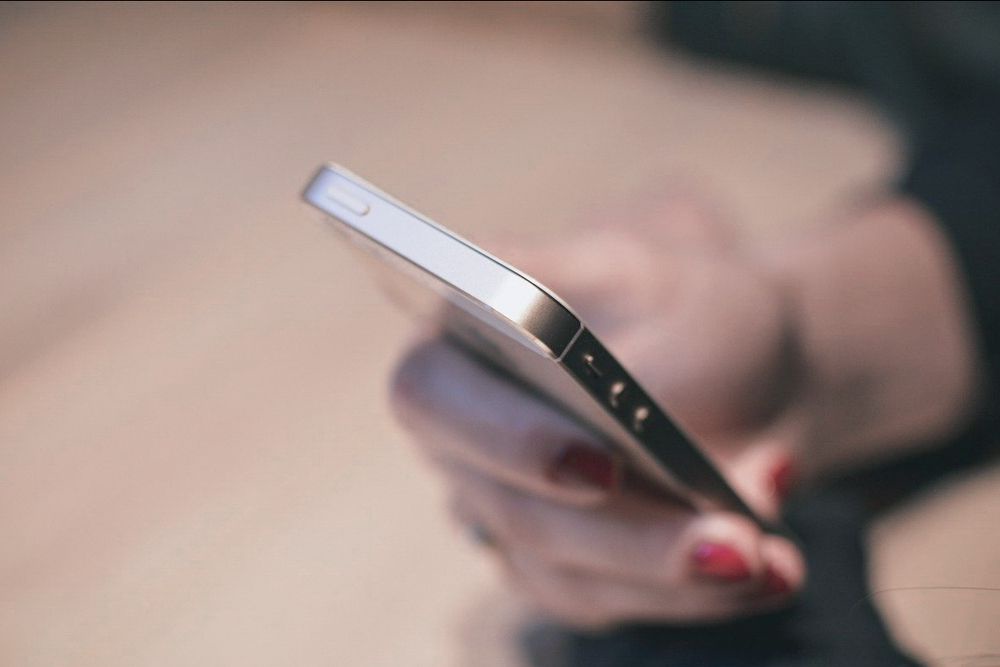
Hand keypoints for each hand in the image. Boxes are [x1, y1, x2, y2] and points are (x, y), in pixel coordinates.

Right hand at [391, 192, 807, 628]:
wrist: (734, 361)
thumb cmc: (688, 303)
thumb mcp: (681, 287)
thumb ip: (640, 360)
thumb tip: (639, 440)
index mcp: (460, 332)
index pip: (432, 391)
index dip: (506, 437)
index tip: (602, 467)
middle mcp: (465, 433)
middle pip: (510, 509)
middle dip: (628, 537)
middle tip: (732, 544)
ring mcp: (503, 505)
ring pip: (563, 572)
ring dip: (674, 577)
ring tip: (771, 559)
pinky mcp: (555, 561)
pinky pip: (605, 600)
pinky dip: (692, 594)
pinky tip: (769, 569)